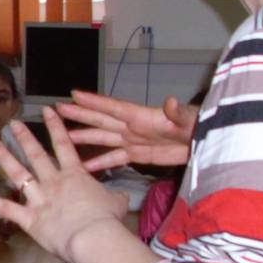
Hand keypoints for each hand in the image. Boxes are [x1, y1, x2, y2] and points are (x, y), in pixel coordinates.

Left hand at [0, 108, 133, 260]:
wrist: (93, 237)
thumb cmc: (107, 220)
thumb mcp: (117, 203)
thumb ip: (115, 196)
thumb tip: (120, 196)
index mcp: (75, 176)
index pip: (64, 145)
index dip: (55, 126)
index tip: (47, 110)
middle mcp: (54, 183)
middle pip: (36, 155)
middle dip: (23, 137)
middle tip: (11, 123)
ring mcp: (39, 199)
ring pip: (17, 174)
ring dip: (3, 157)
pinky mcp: (29, 219)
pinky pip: (6, 209)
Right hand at [58, 91, 197, 170]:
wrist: (205, 141)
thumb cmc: (198, 125)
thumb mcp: (189, 118)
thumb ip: (178, 112)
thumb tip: (171, 102)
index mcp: (141, 116)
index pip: (113, 108)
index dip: (94, 102)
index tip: (74, 95)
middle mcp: (132, 127)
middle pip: (101, 120)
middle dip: (80, 115)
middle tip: (57, 110)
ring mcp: (133, 140)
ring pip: (103, 139)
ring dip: (84, 138)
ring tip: (63, 138)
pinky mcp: (138, 154)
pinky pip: (115, 159)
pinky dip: (100, 163)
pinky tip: (85, 167)